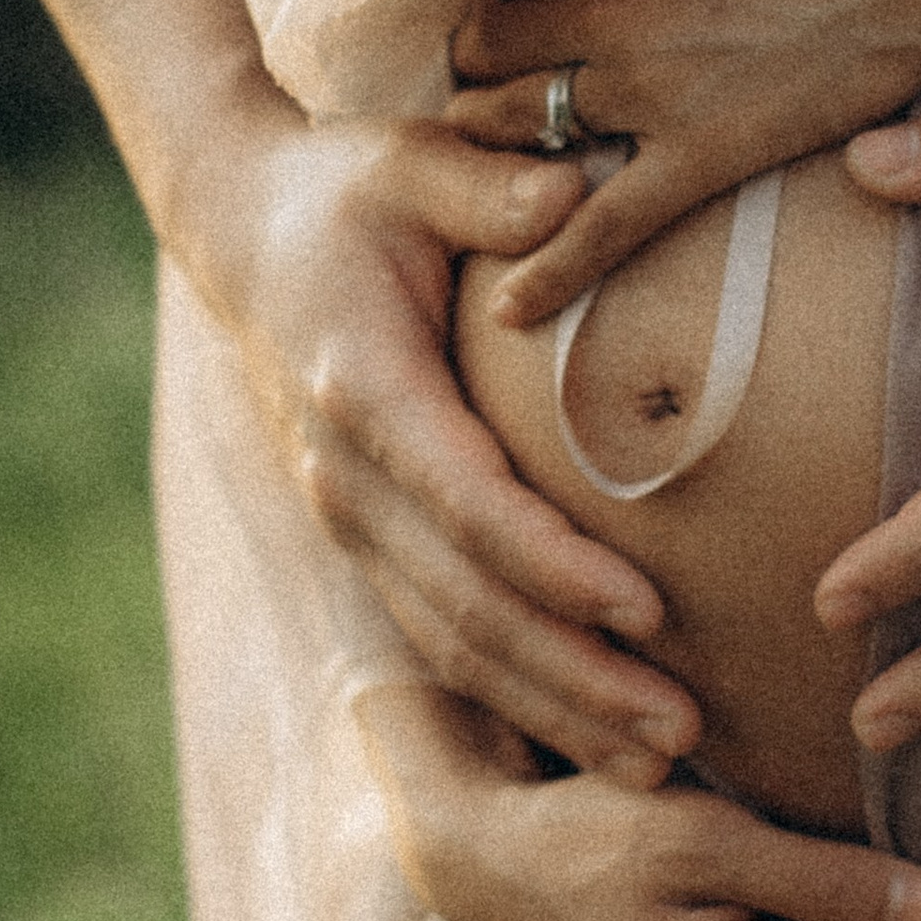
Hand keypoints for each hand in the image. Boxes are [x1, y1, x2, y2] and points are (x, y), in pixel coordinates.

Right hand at [201, 104, 702, 779]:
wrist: (238, 232)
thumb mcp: (410, 160)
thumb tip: (574, 199)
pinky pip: (441, 635)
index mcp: (362, 387)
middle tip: (682, 731)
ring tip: (665, 761)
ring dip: (554, 708)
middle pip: (468, 604)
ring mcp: (348, 518)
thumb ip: (490, 188)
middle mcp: (345, 474)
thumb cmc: (345, 188)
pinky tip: (596, 735)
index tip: (647, 611)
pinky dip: (516, 694)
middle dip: (574, 676)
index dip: (555, 566)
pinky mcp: (366, 539)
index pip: (467, 501)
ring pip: (453, 641)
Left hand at [445, 0, 920, 324]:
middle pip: (486, 52)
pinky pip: (603, 227)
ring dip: (495, 142)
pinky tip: (506, 312)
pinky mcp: (710, 152)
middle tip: (490, 78)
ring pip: (519, 131)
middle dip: (476, 66)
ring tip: (495, 157)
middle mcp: (610, 7)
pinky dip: (549, 272)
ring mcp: (654, 87)